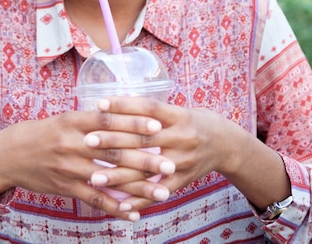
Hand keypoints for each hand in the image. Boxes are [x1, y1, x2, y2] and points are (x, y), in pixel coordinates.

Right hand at [0, 107, 173, 220]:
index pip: (109, 120)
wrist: (11, 154)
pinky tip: (134, 214)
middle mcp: (74, 144)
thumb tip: (124, 114)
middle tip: (170, 163)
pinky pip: (94, 200)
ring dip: (138, 188)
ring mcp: (70, 168)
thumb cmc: (44, 133)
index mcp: (76, 121)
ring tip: (162, 193)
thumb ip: (93, 120)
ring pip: (109, 179)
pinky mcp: (66, 188)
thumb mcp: (66, 119)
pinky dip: (115, 208)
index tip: (158, 125)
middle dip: (145, 158)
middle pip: (115, 151)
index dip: (134, 122)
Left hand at [83, 97, 231, 212]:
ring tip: (94, 177)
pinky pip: (159, 192)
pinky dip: (139, 199)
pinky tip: (120, 205)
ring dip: (119, 175)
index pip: (148, 108)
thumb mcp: (175, 111)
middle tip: (87, 140)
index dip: (124, 105)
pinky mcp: (183, 181)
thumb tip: (112, 106)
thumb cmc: (191, 122)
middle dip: (113, 141)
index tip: (99, 106)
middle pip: (143, 139)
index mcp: (178, 115)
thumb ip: (149, 111)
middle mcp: (182, 137)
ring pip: (147, 169)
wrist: (224, 143)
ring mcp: (183, 161)